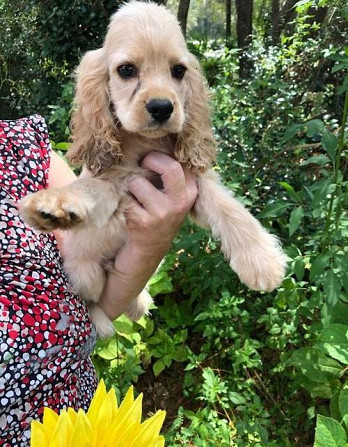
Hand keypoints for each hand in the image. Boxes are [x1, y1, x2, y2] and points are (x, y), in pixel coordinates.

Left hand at [99, 152, 197, 319]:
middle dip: (151, 160)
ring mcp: (163, 213)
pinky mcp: (144, 222)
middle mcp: (181, 202)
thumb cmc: (157, 217)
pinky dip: (124, 203)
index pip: (181, 163)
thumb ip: (172, 177)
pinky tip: (131, 213)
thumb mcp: (173, 198)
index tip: (151, 159)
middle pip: (169, 167)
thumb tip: (159, 143)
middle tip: (142, 162)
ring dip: (131, 187)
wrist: (148, 251)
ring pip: (139, 182)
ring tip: (136, 199)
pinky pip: (126, 198)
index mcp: (191, 193)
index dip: (162, 156)